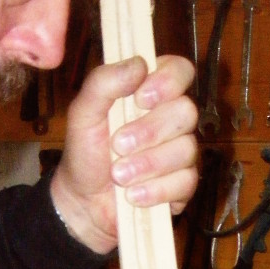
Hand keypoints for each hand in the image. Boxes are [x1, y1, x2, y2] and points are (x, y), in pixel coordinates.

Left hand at [50, 54, 197, 254]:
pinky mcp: (183, 186)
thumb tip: (139, 64)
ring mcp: (181, 154)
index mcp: (151, 93)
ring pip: (186, 150)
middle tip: (118, 145)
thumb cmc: (86, 154)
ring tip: (119, 176)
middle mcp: (172, 120)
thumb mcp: (83, 114)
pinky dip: (155, 190)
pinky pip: (185, 182)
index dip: (168, 82)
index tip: (140, 98)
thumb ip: (103, 83)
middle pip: (186, 112)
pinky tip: (133, 196)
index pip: (180, 71)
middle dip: (150, 131)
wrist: (84, 202)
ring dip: (147, 165)